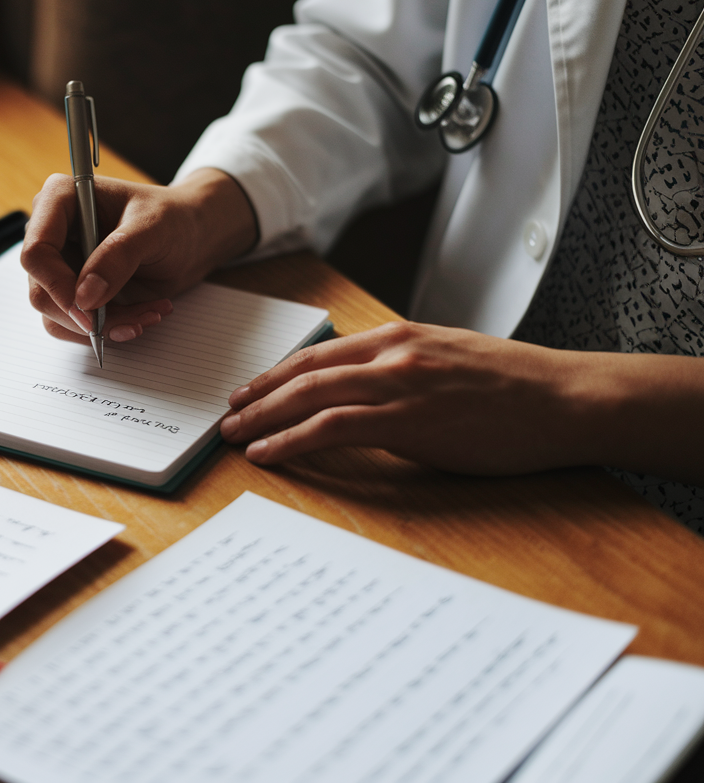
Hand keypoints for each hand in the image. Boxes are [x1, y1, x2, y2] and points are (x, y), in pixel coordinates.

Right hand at [22, 168, 256, 343]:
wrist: (191, 238)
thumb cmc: (172, 219)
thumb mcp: (152, 228)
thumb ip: (118, 257)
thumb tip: (84, 297)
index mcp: (61, 201)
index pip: (36, 251)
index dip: (55, 285)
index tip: (87, 310)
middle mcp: (54, 235)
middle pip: (41, 290)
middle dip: (86, 314)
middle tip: (132, 319)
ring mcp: (62, 267)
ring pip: (58, 315)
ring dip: (105, 325)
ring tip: (148, 314)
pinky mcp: (75, 292)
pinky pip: (77, 325)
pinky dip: (110, 329)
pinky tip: (142, 316)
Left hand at [220, 321, 679, 476]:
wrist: (565, 399)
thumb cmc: (514, 388)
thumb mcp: (450, 361)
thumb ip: (404, 369)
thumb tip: (367, 391)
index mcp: (400, 337)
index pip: (320, 352)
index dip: (277, 373)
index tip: (250, 389)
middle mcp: (391, 353)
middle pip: (304, 371)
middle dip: (258, 395)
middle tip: (227, 414)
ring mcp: (398, 384)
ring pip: (309, 396)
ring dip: (263, 418)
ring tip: (234, 437)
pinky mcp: (407, 419)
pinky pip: (331, 428)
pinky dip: (291, 440)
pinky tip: (268, 455)